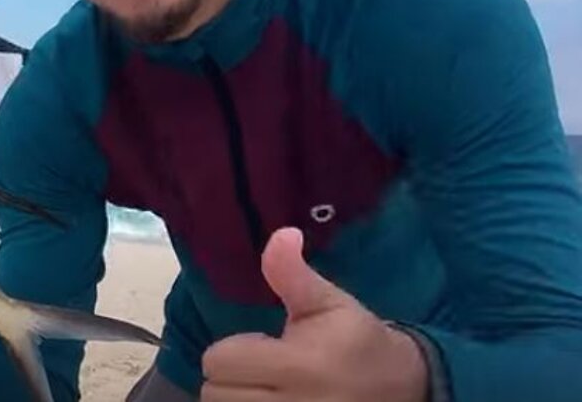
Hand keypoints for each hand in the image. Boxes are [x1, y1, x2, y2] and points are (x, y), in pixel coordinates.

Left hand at [200, 228, 428, 401]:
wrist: (404, 388)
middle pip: (215, 393)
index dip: (235, 349)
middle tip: (266, 370)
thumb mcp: (327, 302)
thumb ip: (292, 274)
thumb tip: (281, 234)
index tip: (266, 345)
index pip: (219, 361)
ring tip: (269, 389)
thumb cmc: (356, 341)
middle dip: (232, 376)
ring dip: (238, 399)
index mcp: (299, 366)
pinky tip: (272, 400)